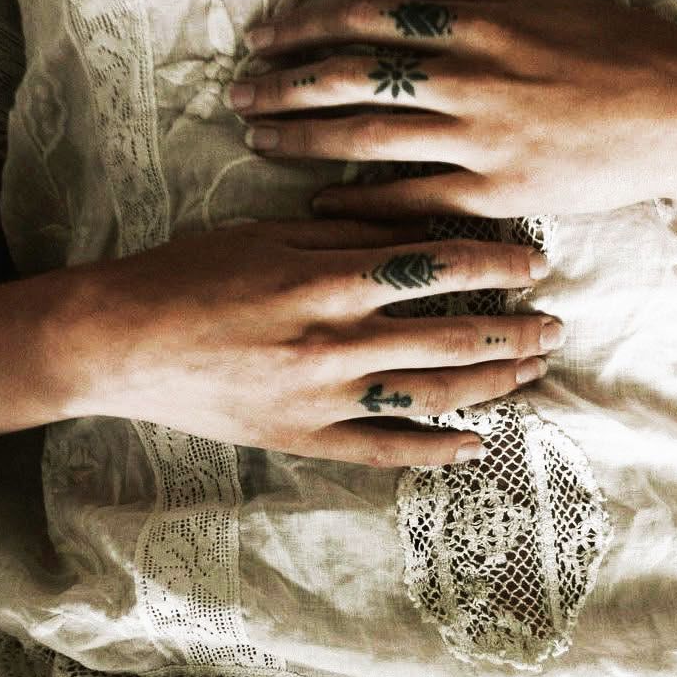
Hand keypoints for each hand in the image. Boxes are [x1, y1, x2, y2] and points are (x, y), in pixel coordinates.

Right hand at [62, 216, 563, 467]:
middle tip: (555, 325)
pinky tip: (474, 445)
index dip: (494, 266)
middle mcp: (335, 341)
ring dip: (489, 386)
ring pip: (430, 397)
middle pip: (450, 338)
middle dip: (512, 332)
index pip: (435, 268)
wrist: (121, 342)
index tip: (534, 265)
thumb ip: (342, 231)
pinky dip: (433, 452)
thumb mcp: (266, 231)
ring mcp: (322, 398)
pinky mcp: (303, 439)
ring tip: (530, 374)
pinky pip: (382, 451)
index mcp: (327, 278)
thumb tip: (414, 224)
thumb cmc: (188, 274)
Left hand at [228, 0, 676, 221]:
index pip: (367, 18)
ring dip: (304, 141)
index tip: (261, 37)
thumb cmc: (622, 49)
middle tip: (235, 96)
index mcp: (477, 23)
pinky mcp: (499, 192)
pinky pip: (412, 200)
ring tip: (257, 144)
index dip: (306, 27)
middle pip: (351, 76)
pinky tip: (319, 207)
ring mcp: (481, 137)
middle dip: (284, 86)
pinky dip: (360, 203)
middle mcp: (470, 76)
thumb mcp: (543, 2)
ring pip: (369, 138)